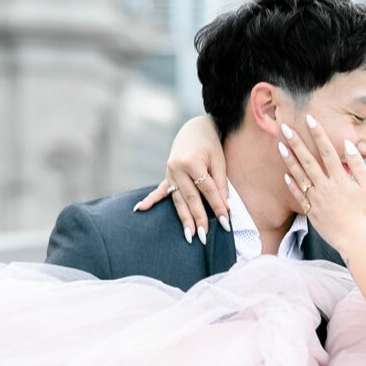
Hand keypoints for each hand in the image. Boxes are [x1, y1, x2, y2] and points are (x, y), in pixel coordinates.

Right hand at [133, 116, 230, 236]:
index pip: (207, 189)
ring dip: (184, 219)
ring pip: (178, 200)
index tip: (226, 222)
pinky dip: (150, 201)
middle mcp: (177, 168)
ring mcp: (169, 172)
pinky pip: (159, 191)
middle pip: (190, 198)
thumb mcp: (220, 160)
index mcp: (192, 162)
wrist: (195, 128)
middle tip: (204, 237)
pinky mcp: (167, 175)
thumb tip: (225, 207)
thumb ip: (220, 183)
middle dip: (199, 218)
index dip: (217, 206)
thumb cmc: (211, 145)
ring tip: (189, 236)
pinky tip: (139, 209)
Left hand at [279, 116, 365, 250]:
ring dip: (289, 159)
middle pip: (308, 160)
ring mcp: (316, 199)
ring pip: (300, 175)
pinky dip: (292, 184)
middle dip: (296, 141)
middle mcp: (325, 186)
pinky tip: (286, 174)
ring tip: (280, 145)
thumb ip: (358, 165)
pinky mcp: (312, 212)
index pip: (328, 151)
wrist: (356, 240)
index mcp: (340, 179)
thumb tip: (349, 146)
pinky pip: (299, 196)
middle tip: (285, 127)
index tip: (310, 119)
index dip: (318, 134)